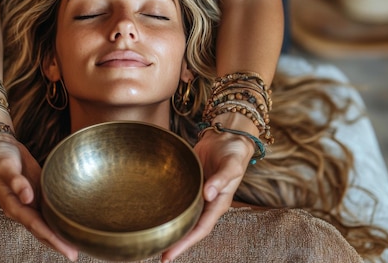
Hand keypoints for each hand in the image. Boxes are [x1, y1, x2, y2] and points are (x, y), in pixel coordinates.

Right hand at [0, 133, 78, 260]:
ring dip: (59, 235)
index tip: (66, 250)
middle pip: (42, 231)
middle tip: (75, 255)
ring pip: (46, 224)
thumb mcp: (5, 166)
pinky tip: (68, 225)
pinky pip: (48, 212)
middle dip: (58, 243)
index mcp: (13, 205)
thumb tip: (27, 197)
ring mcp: (29, 203)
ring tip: (76, 245)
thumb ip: (16, 181)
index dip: (51, 238)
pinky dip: (57, 221)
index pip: (35, 226)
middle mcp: (22, 208)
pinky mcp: (37, 195)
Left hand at [160, 129, 253, 261]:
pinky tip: (156, 212)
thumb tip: (208, 194)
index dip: (185, 243)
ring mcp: (196, 194)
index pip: (200, 230)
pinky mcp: (188, 183)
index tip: (169, 255)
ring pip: (182, 215)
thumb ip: (221, 179)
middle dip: (175, 242)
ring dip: (171, 227)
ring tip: (153, 238)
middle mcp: (206, 203)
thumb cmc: (233, 152)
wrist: (227, 136)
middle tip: (157, 254)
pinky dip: (168, 207)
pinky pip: (178, 199)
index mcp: (218, 204)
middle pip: (189, 227)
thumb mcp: (232, 166)